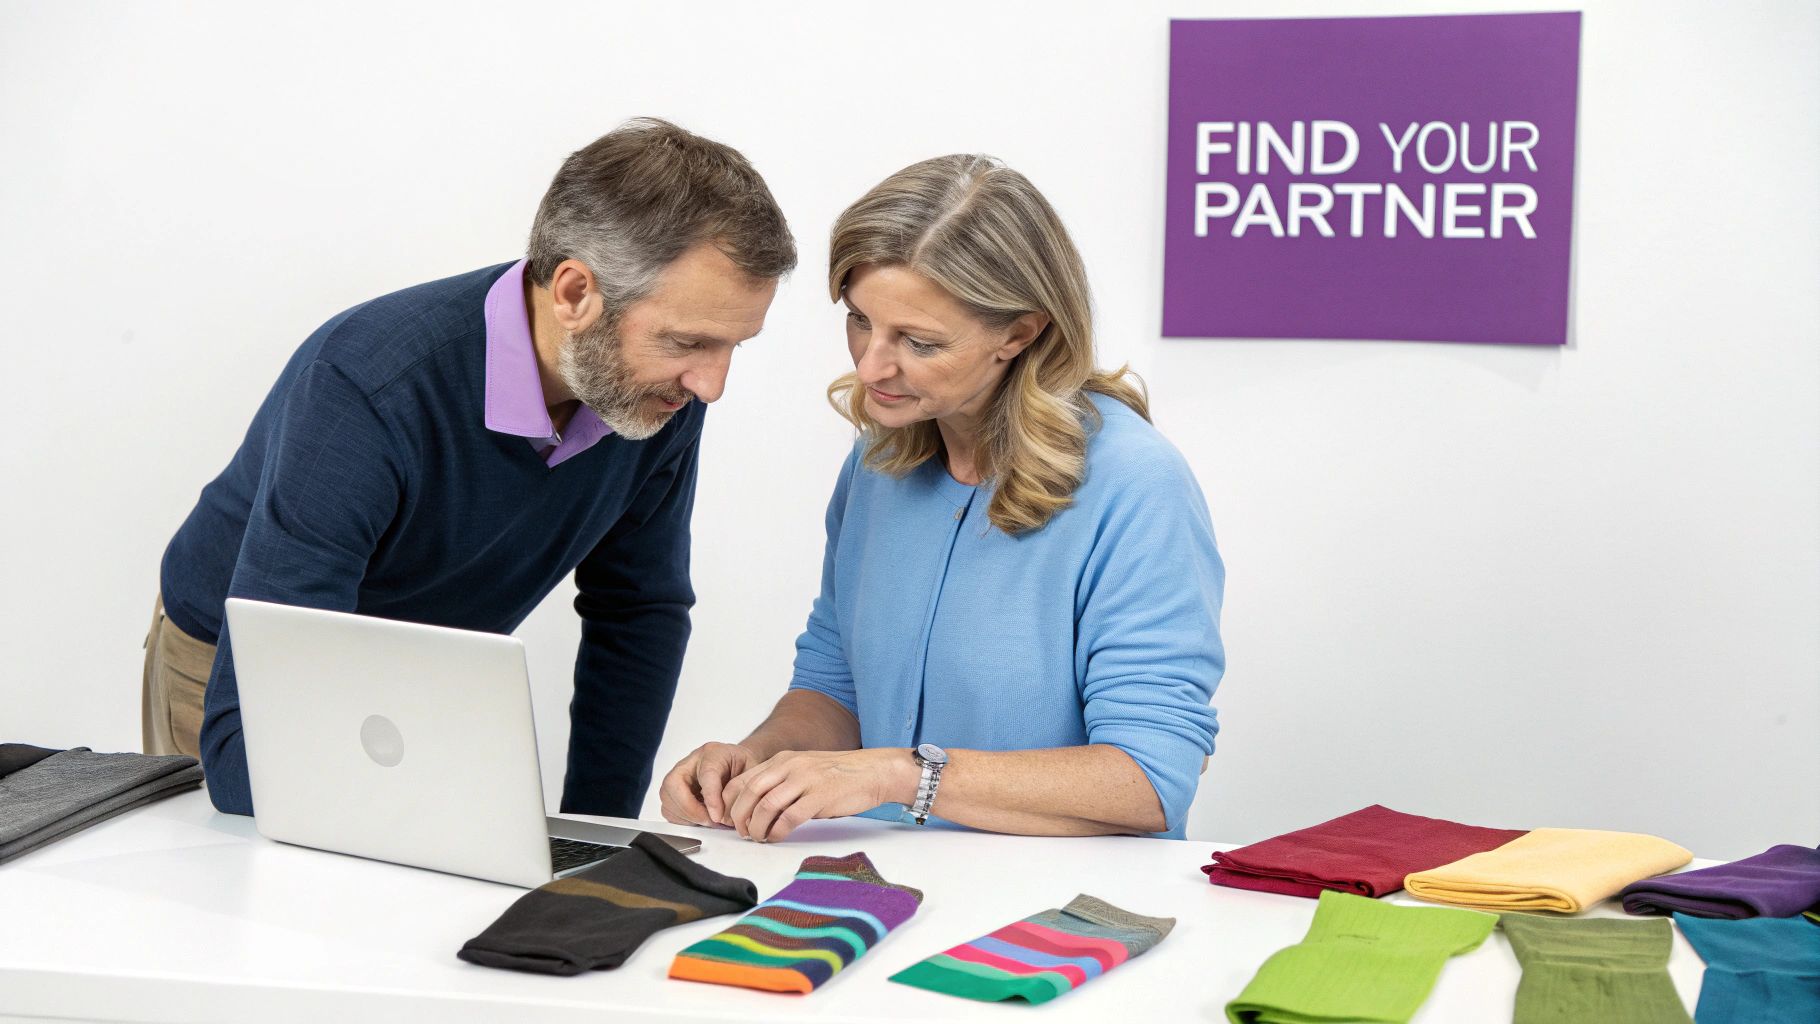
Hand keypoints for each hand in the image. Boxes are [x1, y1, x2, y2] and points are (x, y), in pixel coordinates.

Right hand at [658, 741, 757, 826]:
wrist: (738, 764)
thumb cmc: (743, 767)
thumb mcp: (751, 774)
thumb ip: (740, 791)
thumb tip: (725, 815)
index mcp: (713, 753)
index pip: (706, 774)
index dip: (710, 798)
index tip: (717, 816)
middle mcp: (691, 762)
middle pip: (674, 783)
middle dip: (690, 808)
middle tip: (709, 820)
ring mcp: (679, 775)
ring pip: (667, 797)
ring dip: (686, 816)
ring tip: (708, 821)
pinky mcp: (673, 791)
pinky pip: (668, 809)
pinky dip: (682, 820)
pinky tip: (700, 820)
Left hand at [722, 748, 914, 842]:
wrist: (872, 771)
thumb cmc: (838, 775)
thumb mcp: (803, 770)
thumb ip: (780, 782)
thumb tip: (754, 806)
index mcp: (782, 759)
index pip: (744, 779)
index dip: (730, 801)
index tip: (729, 819)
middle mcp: (789, 766)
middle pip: (750, 793)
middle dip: (739, 817)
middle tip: (741, 832)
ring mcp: (805, 780)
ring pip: (766, 806)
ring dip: (757, 827)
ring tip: (758, 837)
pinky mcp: (819, 797)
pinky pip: (789, 818)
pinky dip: (777, 832)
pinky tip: (776, 837)